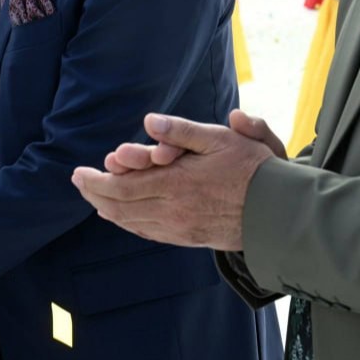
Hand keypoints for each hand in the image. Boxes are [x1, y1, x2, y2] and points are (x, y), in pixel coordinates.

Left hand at [71, 112, 276, 249]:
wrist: (282, 212)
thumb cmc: (253, 169)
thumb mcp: (221, 139)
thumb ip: (182, 131)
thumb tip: (149, 121)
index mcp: (175, 184)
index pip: (121, 187)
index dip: (95, 182)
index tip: (77, 173)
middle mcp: (172, 211)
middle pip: (120, 206)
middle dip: (95, 194)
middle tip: (79, 184)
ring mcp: (180, 228)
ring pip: (131, 222)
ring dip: (108, 209)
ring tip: (93, 198)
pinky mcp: (189, 238)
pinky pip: (149, 233)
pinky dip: (128, 223)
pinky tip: (120, 217)